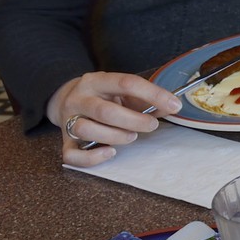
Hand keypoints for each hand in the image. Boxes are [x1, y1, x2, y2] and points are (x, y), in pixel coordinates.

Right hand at [47, 72, 180, 166]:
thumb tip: (171, 107)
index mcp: (97, 81)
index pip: (126, 83)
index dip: (153, 94)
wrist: (67, 99)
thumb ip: (146, 99)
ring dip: (115, 136)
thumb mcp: (123, 91)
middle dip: (134, 121)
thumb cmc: (105, 97)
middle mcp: (79, 99)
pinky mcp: (64, 141)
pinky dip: (92, 157)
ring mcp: (68, 120)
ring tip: (131, 136)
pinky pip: (72, 154)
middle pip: (105, 111)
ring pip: (86, 130)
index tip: (174, 105)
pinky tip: (110, 152)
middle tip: (152, 125)